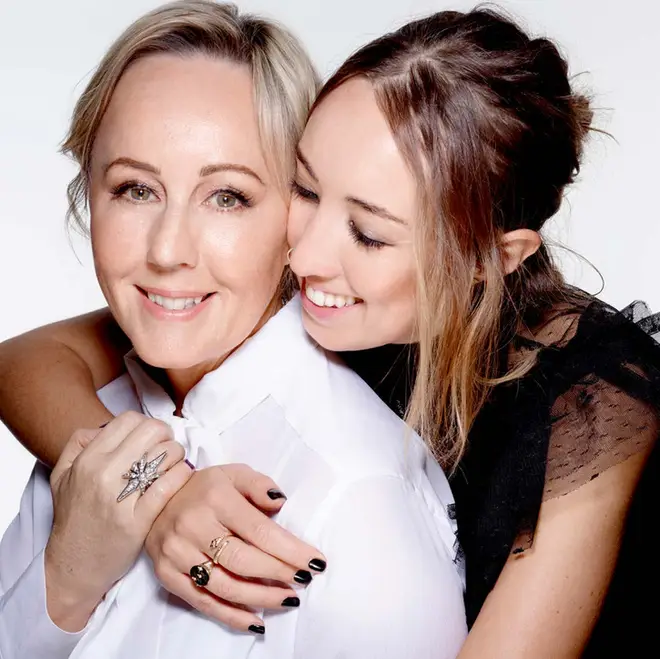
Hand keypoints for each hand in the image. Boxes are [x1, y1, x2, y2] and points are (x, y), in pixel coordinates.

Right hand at [45, 411, 192, 631]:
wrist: (72, 567)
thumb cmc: (74, 517)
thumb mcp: (61, 474)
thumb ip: (79, 442)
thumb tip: (107, 425)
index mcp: (88, 459)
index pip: (129, 420)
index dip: (147, 424)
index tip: (151, 438)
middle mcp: (103, 474)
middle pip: (152, 431)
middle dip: (166, 436)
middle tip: (166, 449)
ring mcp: (121, 498)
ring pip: (166, 454)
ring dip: (177, 455)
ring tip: (174, 464)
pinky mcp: (138, 521)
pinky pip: (169, 484)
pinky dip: (182, 475)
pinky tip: (181, 476)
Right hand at [145, 463, 326, 632]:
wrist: (157, 498)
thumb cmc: (206, 488)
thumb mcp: (234, 473)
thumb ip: (259, 485)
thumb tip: (281, 502)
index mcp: (216, 498)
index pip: (259, 531)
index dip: (290, 550)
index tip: (314, 562)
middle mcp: (194, 526)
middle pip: (243, 560)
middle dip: (279, 574)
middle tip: (304, 581)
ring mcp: (178, 553)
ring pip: (225, 585)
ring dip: (261, 598)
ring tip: (289, 599)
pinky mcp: (167, 575)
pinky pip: (203, 602)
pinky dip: (232, 616)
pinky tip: (257, 621)